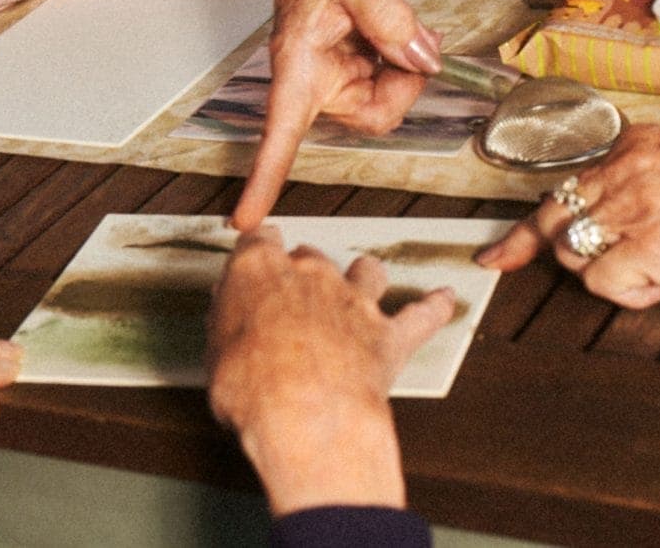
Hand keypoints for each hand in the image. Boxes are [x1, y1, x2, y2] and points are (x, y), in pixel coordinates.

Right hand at [208, 229, 453, 514]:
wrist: (307, 418)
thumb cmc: (253, 392)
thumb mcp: (215, 358)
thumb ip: (227, 326)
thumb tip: (228, 317)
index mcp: (260, 270)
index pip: (259, 240)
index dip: (257, 252)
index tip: (255, 261)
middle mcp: (311, 274)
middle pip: (311, 256)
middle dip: (304, 273)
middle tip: (295, 300)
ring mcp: (355, 301)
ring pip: (367, 270)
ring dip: (364, 277)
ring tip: (362, 286)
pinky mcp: (389, 336)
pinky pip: (422, 314)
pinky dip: (434, 307)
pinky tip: (444, 299)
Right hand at [234, 0, 438, 228]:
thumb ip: (387, 14)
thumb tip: (420, 56)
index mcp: (296, 64)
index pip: (280, 130)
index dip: (263, 177)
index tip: (243, 219)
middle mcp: (313, 83)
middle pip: (371, 116)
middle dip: (404, 82)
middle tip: (414, 37)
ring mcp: (337, 82)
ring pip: (388, 104)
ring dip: (408, 70)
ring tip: (403, 27)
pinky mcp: (356, 76)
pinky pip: (394, 89)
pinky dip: (409, 64)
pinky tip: (402, 35)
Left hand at [473, 125, 659, 307]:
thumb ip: (635, 190)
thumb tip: (591, 231)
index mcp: (635, 146)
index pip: (560, 188)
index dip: (524, 232)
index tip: (496, 255)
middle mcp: (628, 168)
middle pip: (553, 224)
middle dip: (559, 256)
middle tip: (594, 271)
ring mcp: (638, 204)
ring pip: (576, 257)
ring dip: (614, 274)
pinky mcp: (653, 242)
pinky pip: (605, 283)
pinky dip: (633, 293)